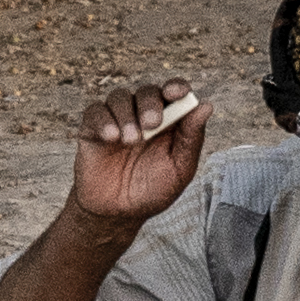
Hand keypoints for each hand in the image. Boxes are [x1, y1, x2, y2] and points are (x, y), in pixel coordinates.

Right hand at [63, 77, 206, 228]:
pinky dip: (103, 120)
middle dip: (150, 104)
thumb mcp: (179, 170)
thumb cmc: (152, 191)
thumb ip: (191, 139)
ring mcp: (117, 120)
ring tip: (130, 140)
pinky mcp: (93, 129)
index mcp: (168, 121)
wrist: (118, 213)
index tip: (177, 92)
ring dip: (126, 114)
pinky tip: (111, 138)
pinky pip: (95, 112)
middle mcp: (142, 115)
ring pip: (120, 97)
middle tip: (151, 124)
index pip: (173, 92)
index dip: (176, 86)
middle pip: (147, 91)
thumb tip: (206, 106)